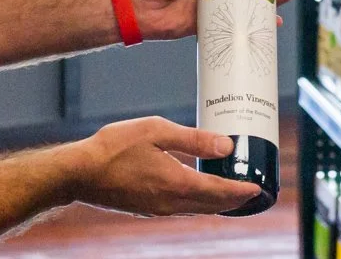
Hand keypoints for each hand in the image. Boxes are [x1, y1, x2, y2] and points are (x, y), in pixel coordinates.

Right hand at [72, 116, 262, 216]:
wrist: (80, 172)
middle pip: (213, 205)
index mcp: (177, 183)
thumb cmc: (114, 147)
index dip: (243, 191)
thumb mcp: (157, 130)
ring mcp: (159, 208)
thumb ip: (193, 139)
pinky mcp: (149, 208)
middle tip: (254, 193)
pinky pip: (184, 209)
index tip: (260, 188)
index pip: (220, 191)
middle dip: (236, 200)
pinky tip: (199, 191)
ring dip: (219, 203)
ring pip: (199, 209)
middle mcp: (171, 202)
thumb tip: (226, 145)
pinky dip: (200, 202)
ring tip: (234, 193)